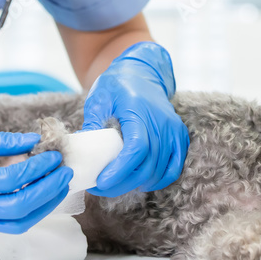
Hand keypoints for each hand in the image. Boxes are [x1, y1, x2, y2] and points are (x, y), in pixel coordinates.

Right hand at [0, 123, 72, 233]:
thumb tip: (33, 141)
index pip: (10, 182)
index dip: (36, 168)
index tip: (53, 154)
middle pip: (17, 210)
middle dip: (46, 191)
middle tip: (64, 171)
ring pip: (13, 224)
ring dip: (41, 207)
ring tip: (58, 186)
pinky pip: (3, 223)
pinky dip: (26, 211)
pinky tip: (39, 193)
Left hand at [81, 41, 188, 196]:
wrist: (143, 71)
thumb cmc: (118, 84)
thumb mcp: (99, 99)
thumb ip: (92, 124)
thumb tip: (81, 152)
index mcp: (139, 110)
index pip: (136, 148)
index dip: (120, 170)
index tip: (101, 182)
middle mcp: (160, 121)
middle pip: (147, 165)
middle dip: (122, 183)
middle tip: (99, 188)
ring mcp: (172, 129)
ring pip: (159, 170)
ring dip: (137, 184)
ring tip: (115, 185)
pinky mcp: (179, 136)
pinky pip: (174, 167)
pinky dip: (159, 180)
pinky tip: (142, 182)